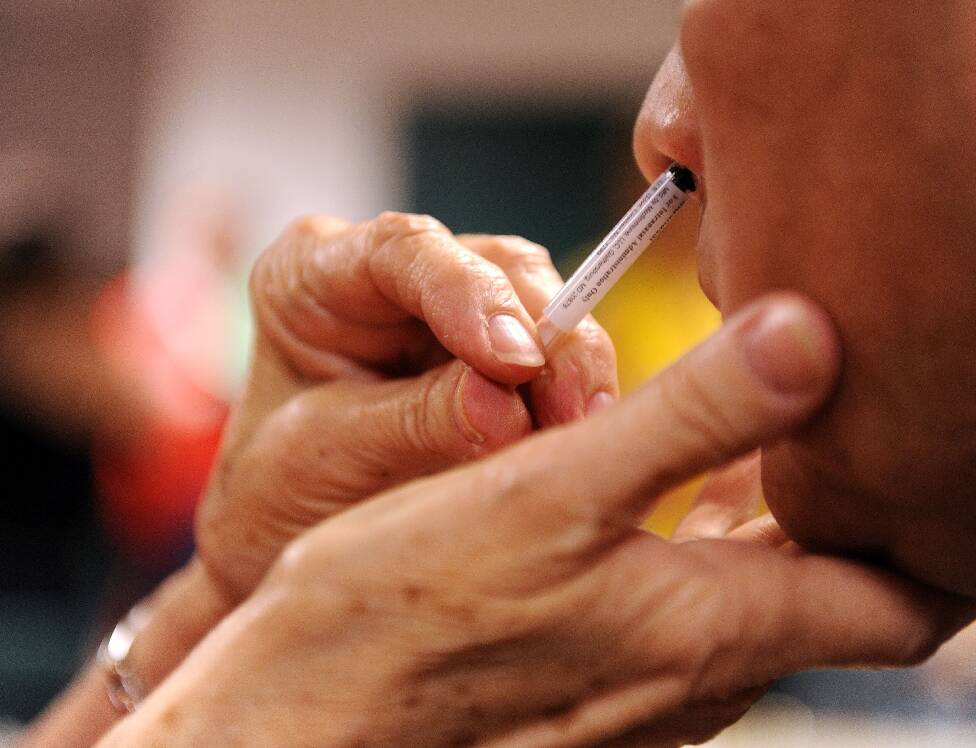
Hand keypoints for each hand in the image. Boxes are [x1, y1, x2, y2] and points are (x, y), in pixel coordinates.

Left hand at [18, 214, 617, 747]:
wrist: (292, 540)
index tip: (516, 360)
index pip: (400, 250)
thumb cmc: (280, 491)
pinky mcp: (498, 353)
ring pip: (542, 305)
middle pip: (494, 268)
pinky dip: (574, 395)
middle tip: (574, 412)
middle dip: (545, 337)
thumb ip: (414, 425)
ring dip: (572, 369)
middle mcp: (391, 274)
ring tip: (585, 430)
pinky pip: (557, 356)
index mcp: (313, 273)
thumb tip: (510, 410)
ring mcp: (452, 309)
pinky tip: (584, 434)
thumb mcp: (328, 458)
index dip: (468, 293)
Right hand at [105, 294, 975, 746]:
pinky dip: (706, 548)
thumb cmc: (401, 610)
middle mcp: (699, 677)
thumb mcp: (548, 493)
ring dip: (778, 526)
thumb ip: (686, 418)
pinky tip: (670, 496)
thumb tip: (812, 339)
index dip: (946, 539)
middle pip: (836, 600)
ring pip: (759, 602)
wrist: (307, 720)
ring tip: (781, 438)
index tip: (946, 460)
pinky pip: (686, 612)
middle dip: (862, 515)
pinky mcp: (595, 689)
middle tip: (868, 424)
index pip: (898, 603)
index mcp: (712, 626)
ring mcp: (647, 691)